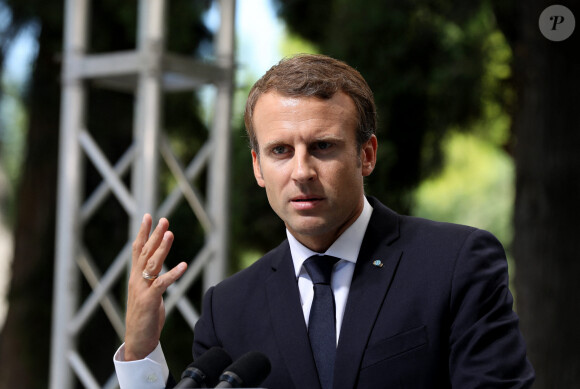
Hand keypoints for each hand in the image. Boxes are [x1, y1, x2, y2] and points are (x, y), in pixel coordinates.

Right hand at [124, 214, 186, 360]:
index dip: (143, 232)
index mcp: (136, 276)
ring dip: (162, 248)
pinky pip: (162, 284)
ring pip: (152, 264)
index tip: (148, 216)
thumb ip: (151, 278)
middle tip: (163, 219)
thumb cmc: (144, 316)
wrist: (137, 340)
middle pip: (145, 252)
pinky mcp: (149, 300)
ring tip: (170, 233)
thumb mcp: (146, 292)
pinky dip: (173, 274)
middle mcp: (137, 280)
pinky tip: (184, 265)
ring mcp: (142, 289)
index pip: (138, 250)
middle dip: (154, 234)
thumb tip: (159, 266)